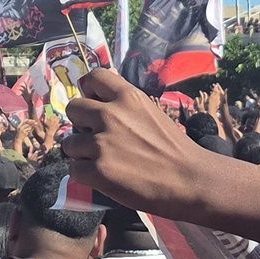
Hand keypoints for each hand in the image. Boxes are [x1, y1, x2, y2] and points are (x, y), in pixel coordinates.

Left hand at [63, 70, 207, 213]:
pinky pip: (74, 169)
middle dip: (81, 123)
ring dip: (82, 153)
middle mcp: (110, 115)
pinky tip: (104, 177)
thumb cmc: (174, 149)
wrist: (190, 180)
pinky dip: (85, 175)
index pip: (93, 77)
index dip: (89, 92)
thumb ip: (125, 106)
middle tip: (97, 137)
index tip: (95, 104)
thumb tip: (99, 103)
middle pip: (73, 108)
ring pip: (69, 143)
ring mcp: (101, 143)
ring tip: (103, 161)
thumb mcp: (150, 112)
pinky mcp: (97, 170)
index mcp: (127, 96)